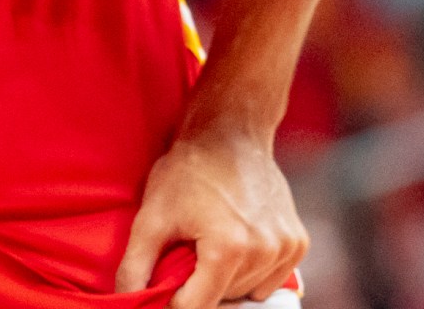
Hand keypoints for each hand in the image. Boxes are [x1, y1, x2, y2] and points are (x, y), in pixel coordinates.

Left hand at [116, 128, 304, 306]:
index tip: (167, 277)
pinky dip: (253, 272)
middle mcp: (264, 251)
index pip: (196, 308)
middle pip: (223, 301)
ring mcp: (286, 247)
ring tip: (213, 241)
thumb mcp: (151, 216)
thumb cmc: (190, 169)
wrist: (231, 131)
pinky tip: (238, 242)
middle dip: (200, 285)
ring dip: (226, 279)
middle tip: (189, 248)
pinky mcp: (297, 242)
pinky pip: (271, 280)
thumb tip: (126, 302)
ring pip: (247, 292)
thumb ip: (135, 268)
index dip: (174, 299)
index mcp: (228, 249)